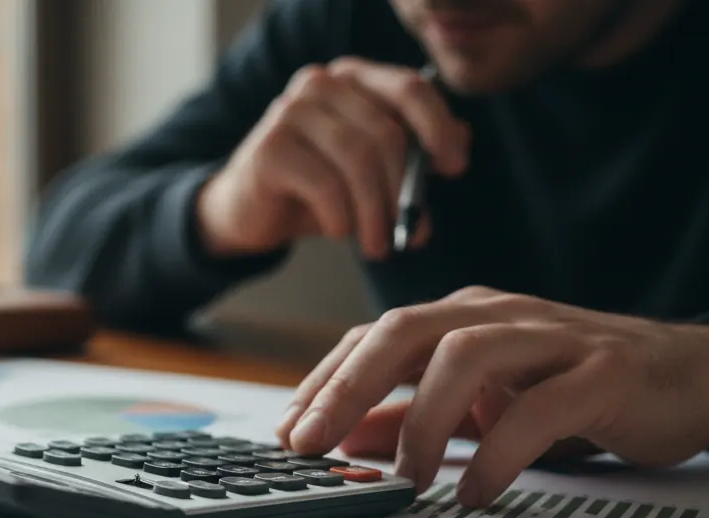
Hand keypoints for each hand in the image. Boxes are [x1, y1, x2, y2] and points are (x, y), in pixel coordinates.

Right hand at [196, 57, 469, 259]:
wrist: (247, 213)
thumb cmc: (315, 190)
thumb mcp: (371, 172)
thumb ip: (414, 154)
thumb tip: (461, 145)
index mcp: (352, 79)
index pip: (410, 88)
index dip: (438, 128)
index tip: (454, 169)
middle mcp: (320, 84)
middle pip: (386, 134)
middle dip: (405, 191)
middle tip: (414, 234)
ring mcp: (290, 112)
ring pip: (358, 160)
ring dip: (375, 214)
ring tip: (378, 247)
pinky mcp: (269, 149)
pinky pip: (326, 185)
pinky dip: (341, 218)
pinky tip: (338, 232)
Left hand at [275, 286, 708, 507]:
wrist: (690, 375)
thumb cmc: (574, 387)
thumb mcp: (483, 403)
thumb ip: (414, 415)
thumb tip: (342, 438)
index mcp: (463, 317)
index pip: (374, 337)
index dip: (324, 381)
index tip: (286, 433)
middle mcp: (498, 315)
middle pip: (404, 331)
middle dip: (347, 386)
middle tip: (310, 444)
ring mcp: (551, 338)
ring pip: (465, 356)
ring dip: (421, 420)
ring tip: (402, 477)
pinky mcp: (602, 373)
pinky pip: (540, 408)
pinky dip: (499, 452)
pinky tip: (473, 492)